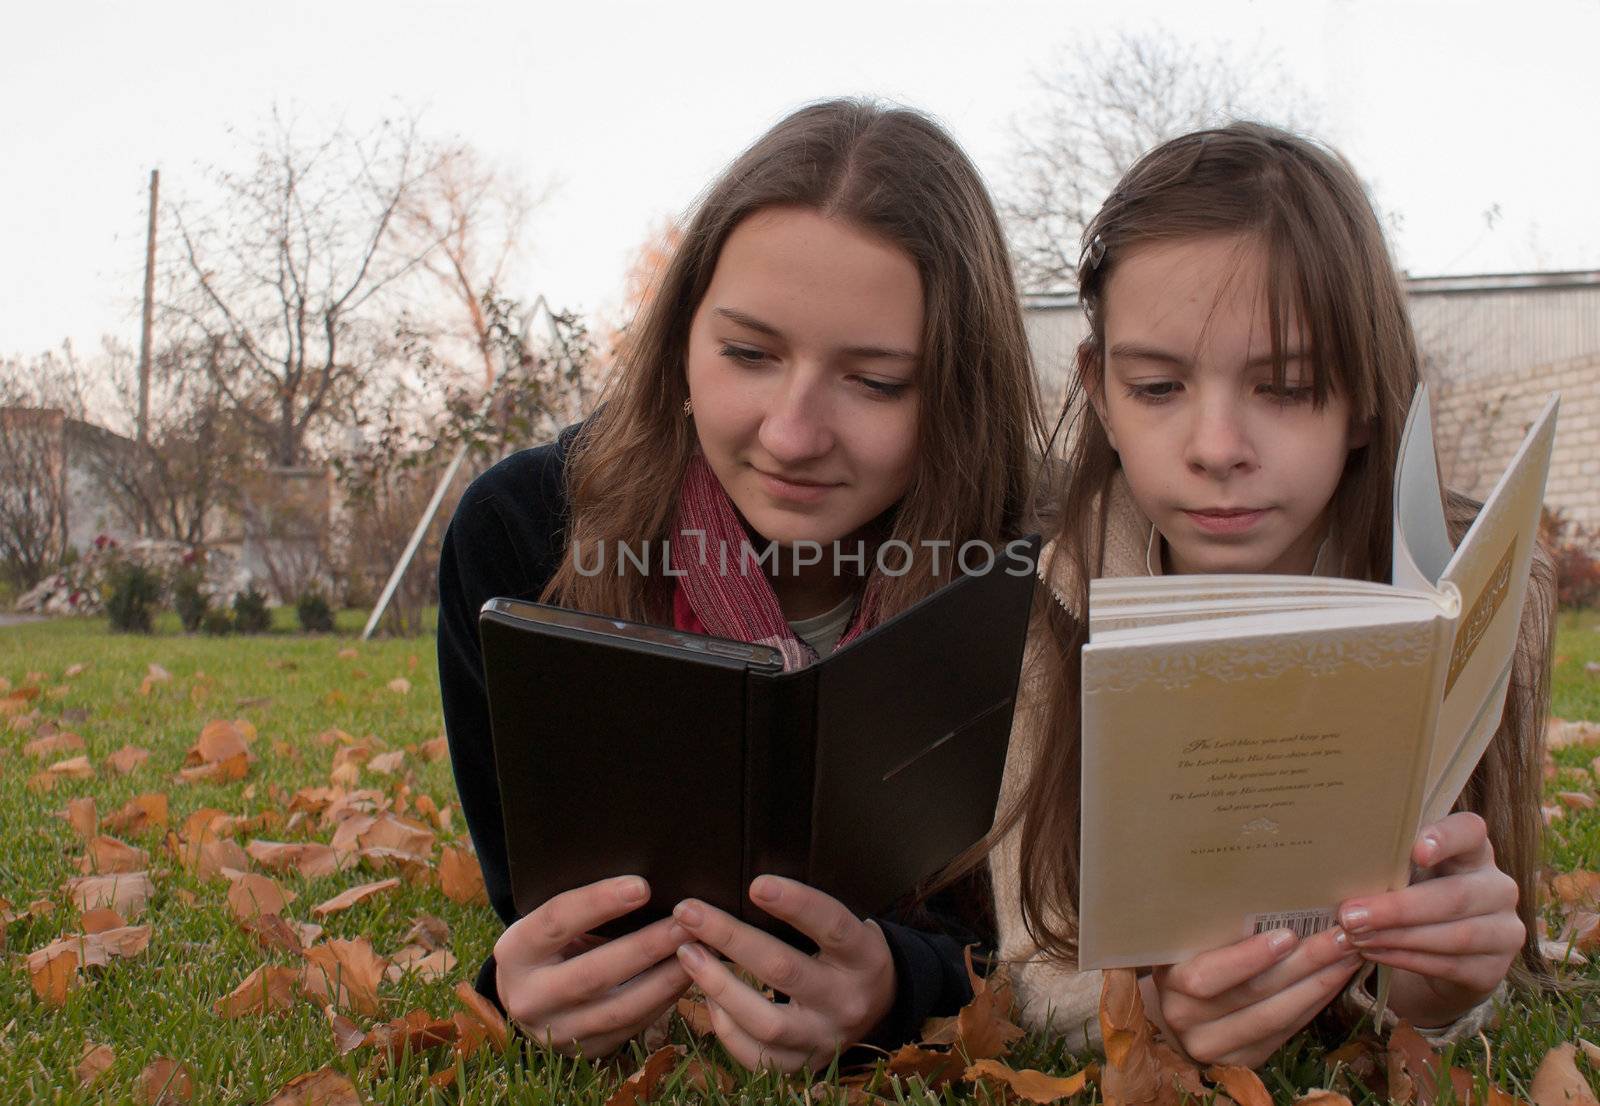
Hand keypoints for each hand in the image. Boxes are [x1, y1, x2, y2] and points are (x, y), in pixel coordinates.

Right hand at [493, 875, 691, 1056]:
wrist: (528, 995)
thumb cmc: (551, 943)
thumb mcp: (549, 923)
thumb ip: (583, 908)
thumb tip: (645, 884)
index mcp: (515, 952)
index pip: (556, 921)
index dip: (599, 902)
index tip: (642, 886)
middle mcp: (529, 997)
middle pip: (593, 973)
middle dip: (646, 947)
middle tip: (687, 924)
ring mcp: (556, 1031)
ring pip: (619, 1009)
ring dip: (665, 979)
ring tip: (699, 951)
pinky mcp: (584, 1050)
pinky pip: (632, 1027)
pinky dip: (664, 1001)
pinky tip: (688, 977)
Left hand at [671, 875, 895, 1071]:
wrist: (878, 1007)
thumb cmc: (846, 953)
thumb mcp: (845, 927)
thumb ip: (807, 912)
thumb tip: (748, 886)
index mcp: (864, 957)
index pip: (832, 927)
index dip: (796, 904)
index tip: (756, 884)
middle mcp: (847, 1001)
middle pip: (785, 970)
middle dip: (730, 938)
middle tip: (689, 912)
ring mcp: (824, 1038)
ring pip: (766, 1021)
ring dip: (718, 985)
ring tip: (687, 954)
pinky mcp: (804, 1065)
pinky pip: (756, 1055)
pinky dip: (726, 1026)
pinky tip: (707, 997)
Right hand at [1148, 925, 1359, 1066]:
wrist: (1179, 1011)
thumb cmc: (1186, 959)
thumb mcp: (1186, 942)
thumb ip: (1213, 929)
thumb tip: (1269, 890)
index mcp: (1170, 982)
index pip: (1208, 976)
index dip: (1249, 958)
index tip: (1288, 934)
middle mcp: (1186, 1019)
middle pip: (1253, 994)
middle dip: (1304, 963)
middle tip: (1341, 936)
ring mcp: (1214, 1046)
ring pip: (1276, 1016)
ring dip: (1319, 984)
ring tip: (1349, 955)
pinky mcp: (1243, 1061)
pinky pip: (1286, 1031)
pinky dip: (1314, 1003)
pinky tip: (1335, 979)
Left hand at [1337, 811, 1522, 1025]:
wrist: (1443, 952)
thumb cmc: (1415, 895)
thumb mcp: (1406, 874)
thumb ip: (1389, 863)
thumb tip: (1336, 859)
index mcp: (1475, 851)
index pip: (1470, 832)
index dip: (1445, 839)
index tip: (1415, 851)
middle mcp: (1498, 887)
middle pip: (1454, 896)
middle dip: (1398, 908)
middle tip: (1350, 914)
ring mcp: (1504, 930)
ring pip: (1454, 935)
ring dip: (1398, 938)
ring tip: (1356, 937)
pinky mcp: (1495, 968)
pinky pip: (1449, 964)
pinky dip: (1406, 959)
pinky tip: (1374, 953)